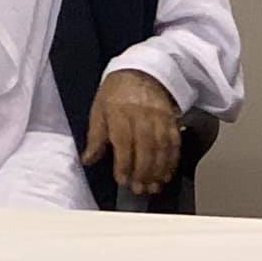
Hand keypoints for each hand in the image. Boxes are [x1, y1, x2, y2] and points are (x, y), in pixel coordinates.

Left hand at [82, 69, 182, 195]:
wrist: (141, 71)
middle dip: (143, 173)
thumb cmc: (116, 92)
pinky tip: (166, 173)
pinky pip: (174, 143)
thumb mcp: (98, 109)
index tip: (122, 180)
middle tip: (139, 189)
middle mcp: (142, 115)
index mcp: (120, 112)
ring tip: (153, 186)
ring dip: (158, 171)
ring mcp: (159, 117)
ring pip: (162, 148)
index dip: (124, 164)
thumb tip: (88, 159)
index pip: (123, 143)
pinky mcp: (171, 120)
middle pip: (145, 148)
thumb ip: (95, 136)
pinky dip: (172, 161)